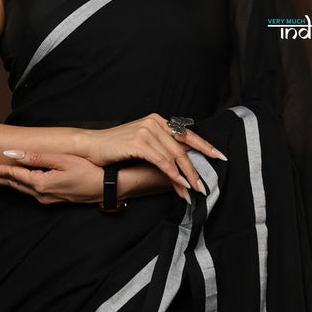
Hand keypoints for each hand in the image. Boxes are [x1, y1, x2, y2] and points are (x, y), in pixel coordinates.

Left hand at [0, 150, 102, 203]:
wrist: (107, 188)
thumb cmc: (89, 171)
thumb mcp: (63, 160)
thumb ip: (36, 157)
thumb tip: (12, 154)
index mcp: (40, 184)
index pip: (12, 174)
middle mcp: (40, 194)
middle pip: (10, 184)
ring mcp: (46, 198)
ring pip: (18, 188)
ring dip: (1, 182)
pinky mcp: (52, 198)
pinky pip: (27, 190)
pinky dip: (15, 184)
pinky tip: (12, 182)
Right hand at [75, 113, 225, 194]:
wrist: (92, 146)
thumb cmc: (117, 147)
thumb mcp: (143, 143)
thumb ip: (162, 147)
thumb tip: (183, 163)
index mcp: (158, 120)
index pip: (187, 133)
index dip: (205, 145)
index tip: (219, 156)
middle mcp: (155, 122)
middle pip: (183, 147)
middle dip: (196, 168)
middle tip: (205, 184)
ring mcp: (147, 131)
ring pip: (174, 156)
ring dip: (185, 176)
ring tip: (193, 190)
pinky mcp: (139, 142)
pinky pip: (161, 160)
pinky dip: (172, 173)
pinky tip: (179, 183)